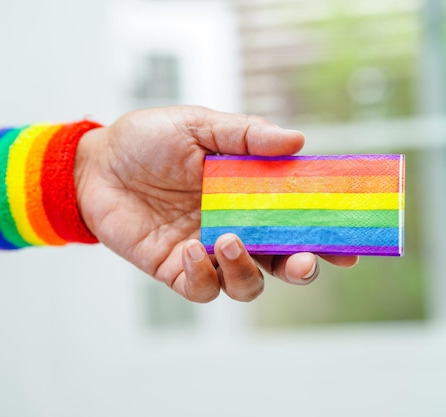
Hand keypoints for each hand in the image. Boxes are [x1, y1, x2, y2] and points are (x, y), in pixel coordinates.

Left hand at [75, 106, 357, 301]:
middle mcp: (235, 226)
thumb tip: (297, 141)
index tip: (350, 242)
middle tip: (305, 260)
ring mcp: (207, 251)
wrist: (95, 162)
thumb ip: (245, 135)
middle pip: (281, 261)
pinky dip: (204, 275)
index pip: (297, 218)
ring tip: (231, 238)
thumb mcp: (199, 125)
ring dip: (248, 271)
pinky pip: (202, 288)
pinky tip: (192, 247)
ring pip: (246, 285)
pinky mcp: (176, 268)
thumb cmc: (149, 139)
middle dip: (301, 268)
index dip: (325, 232)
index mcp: (248, 194)